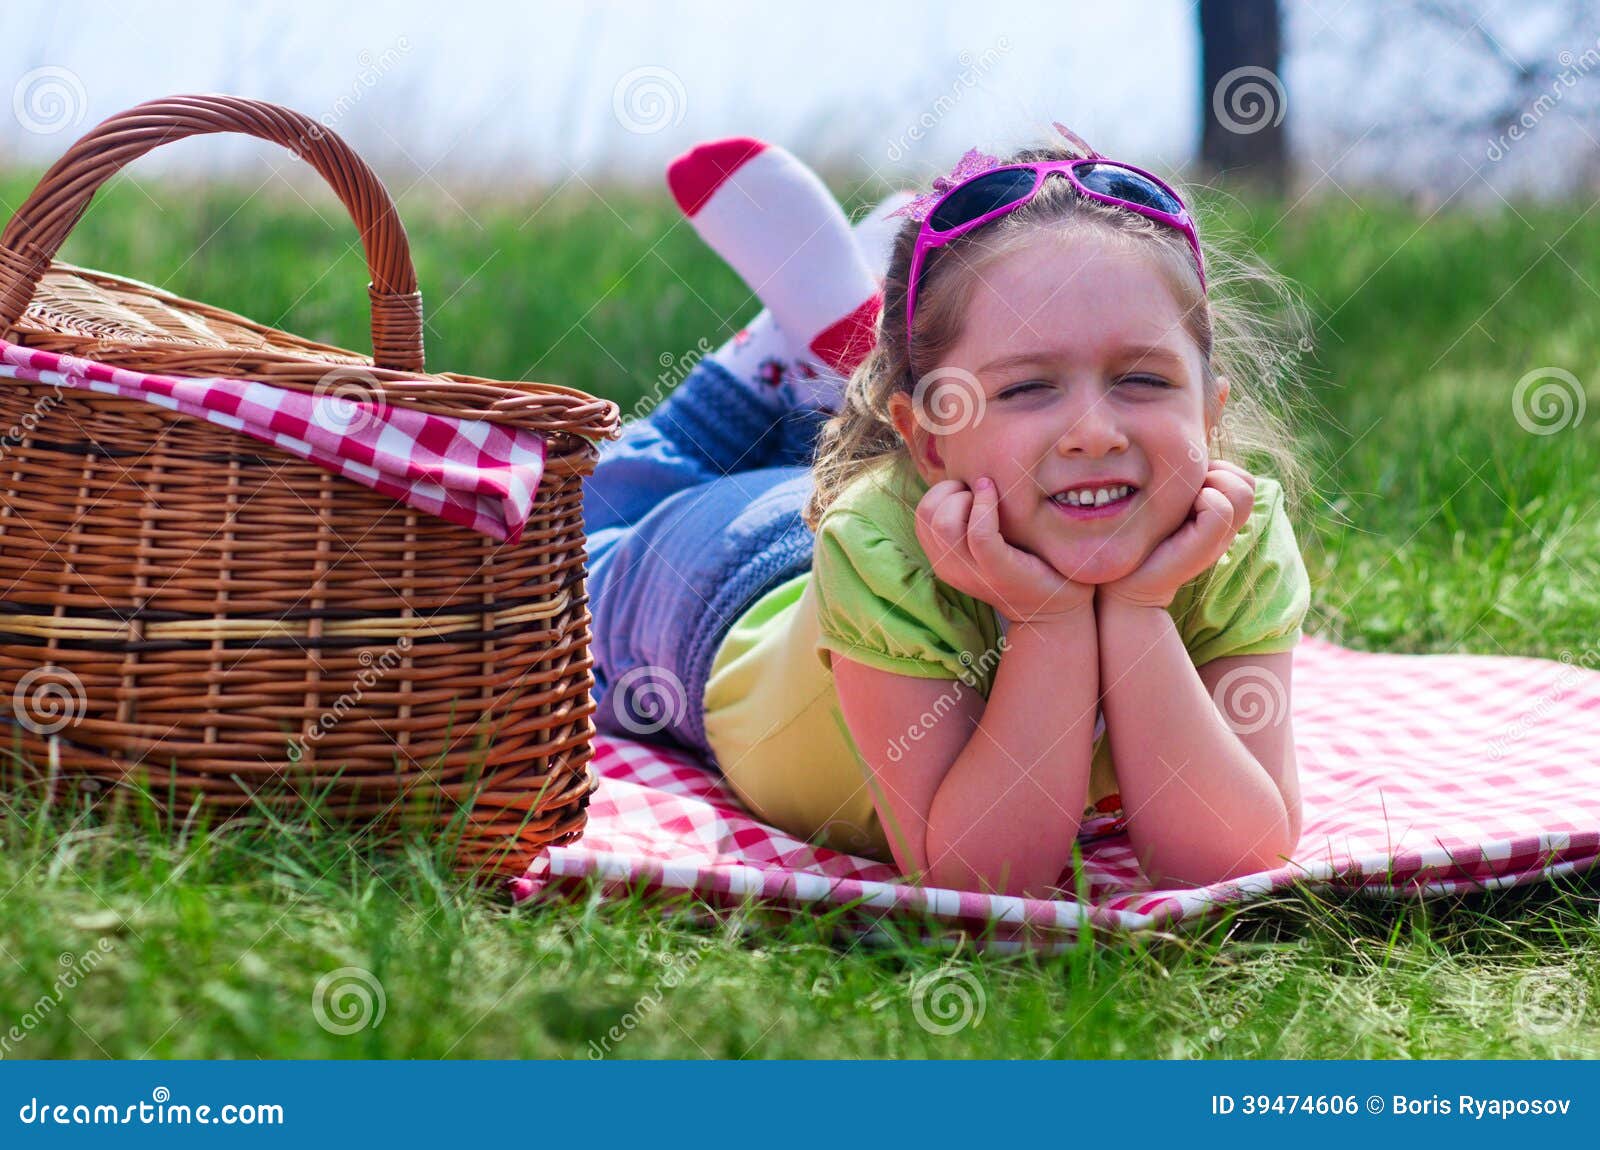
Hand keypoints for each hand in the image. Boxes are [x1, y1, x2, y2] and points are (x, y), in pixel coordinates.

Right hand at [913, 475, 1092, 624]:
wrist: (1057, 605)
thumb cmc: (1028, 561)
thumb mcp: (990, 540)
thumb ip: (972, 516)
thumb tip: (973, 472)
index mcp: (944, 559)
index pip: (922, 514)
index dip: (942, 491)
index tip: (971, 490)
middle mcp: (951, 568)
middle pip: (926, 514)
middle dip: (950, 490)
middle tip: (980, 491)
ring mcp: (972, 572)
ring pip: (943, 523)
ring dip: (965, 497)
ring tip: (989, 495)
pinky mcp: (998, 571)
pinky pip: (978, 533)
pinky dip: (986, 506)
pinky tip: (997, 495)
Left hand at [1097, 460, 1256, 610]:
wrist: (1123, 583)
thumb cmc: (1139, 539)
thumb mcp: (1165, 504)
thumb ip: (1183, 483)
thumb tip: (1190, 452)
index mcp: (1219, 515)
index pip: (1241, 476)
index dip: (1213, 470)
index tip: (1182, 486)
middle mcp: (1225, 528)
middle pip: (1246, 481)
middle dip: (1214, 473)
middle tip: (1182, 493)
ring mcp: (1219, 540)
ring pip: (1241, 489)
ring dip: (1210, 484)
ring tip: (1181, 503)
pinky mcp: (1205, 549)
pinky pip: (1220, 506)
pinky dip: (1200, 500)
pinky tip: (1175, 516)